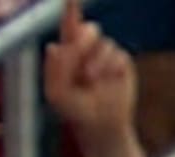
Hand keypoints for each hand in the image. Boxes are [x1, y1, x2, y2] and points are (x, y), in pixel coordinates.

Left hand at [42, 0, 135, 136]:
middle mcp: (88, 49)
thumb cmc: (75, 112)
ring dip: (96, 62)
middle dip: (84, 41)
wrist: (101, 127)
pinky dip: (110, 68)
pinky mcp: (122, 63)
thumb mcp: (56, 94)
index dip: (72, 9)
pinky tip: (108, 82)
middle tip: (79, 58)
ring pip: (104, 44)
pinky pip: (118, 55)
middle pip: (90, 29)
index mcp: (69, 52)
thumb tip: (54, 47)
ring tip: (91, 80)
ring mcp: (106, 56)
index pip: (70, 25)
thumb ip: (53, 71)